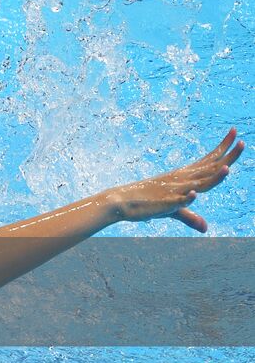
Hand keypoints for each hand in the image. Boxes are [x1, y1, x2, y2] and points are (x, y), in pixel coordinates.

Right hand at [107, 128, 243, 232]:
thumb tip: (206, 228)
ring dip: (212, 177)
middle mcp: (181, 180)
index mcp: (184, 177)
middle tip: (242, 141)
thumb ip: (190, 217)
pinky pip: (176, 201)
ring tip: (227, 168)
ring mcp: (173, 191)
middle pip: (208, 168)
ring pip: (197, 183)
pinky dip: (185, 198)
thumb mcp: (172, 211)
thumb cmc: (147, 203)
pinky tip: (194, 194)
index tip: (235, 134)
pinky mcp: (163, 204)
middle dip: (226, 156)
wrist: (121, 202)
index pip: (208, 161)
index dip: (223, 149)